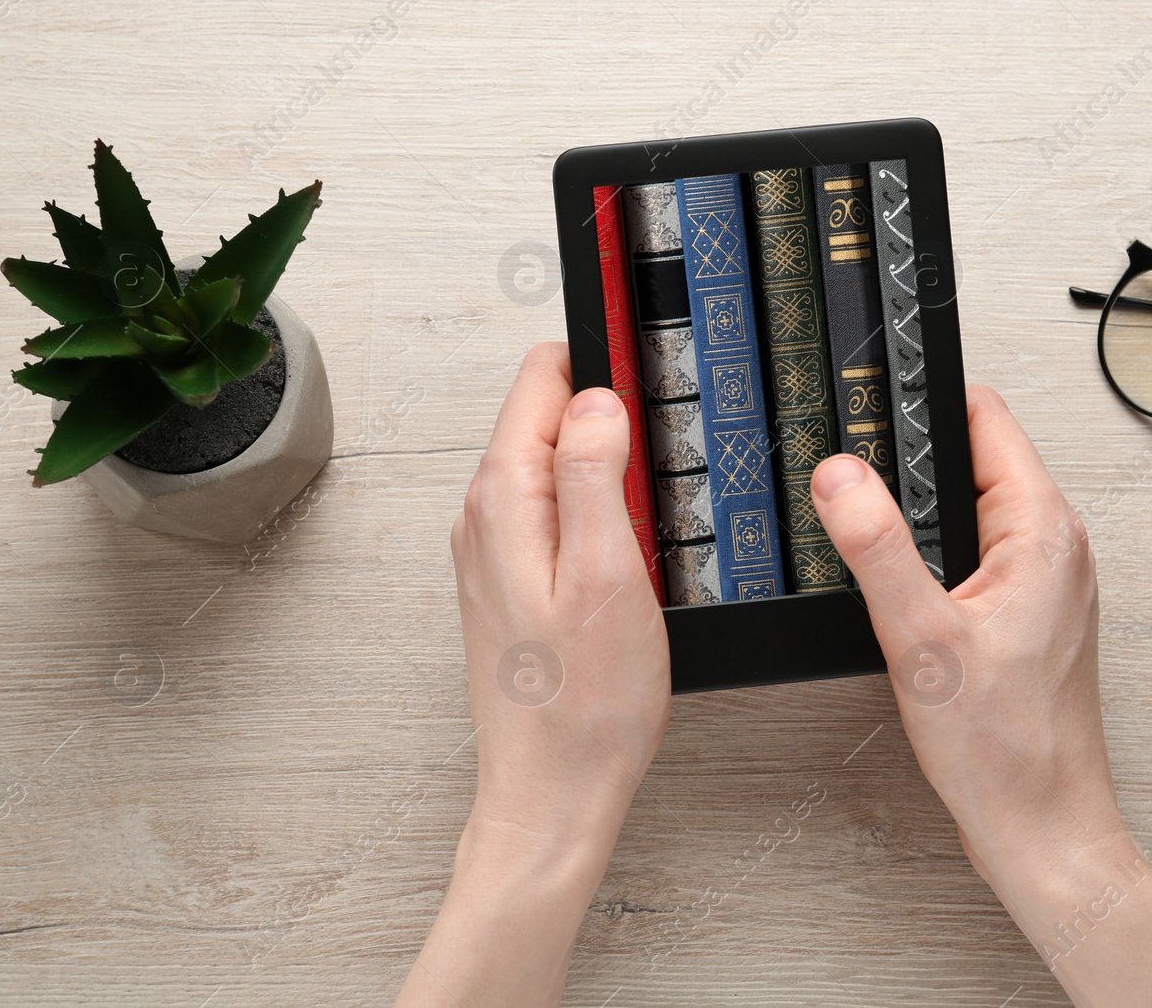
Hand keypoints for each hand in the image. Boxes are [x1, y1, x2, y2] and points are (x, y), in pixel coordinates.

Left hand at [395, 343, 668, 1007]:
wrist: (554, 791)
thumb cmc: (584, 702)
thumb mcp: (609, 572)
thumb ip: (598, 473)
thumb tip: (598, 400)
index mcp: (504, 499)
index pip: (542, 379)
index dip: (600, 360)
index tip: (648, 366)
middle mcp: (487, 517)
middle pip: (549, 418)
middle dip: (609, 418)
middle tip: (664, 459)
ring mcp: (496, 551)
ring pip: (556, 466)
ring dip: (607, 468)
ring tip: (653, 511)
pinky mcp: (514, 582)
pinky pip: (556, 512)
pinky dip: (598, 511)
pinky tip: (630, 551)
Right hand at [811, 386, 1151, 1006]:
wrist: (1040, 828)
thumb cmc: (1006, 749)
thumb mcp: (922, 639)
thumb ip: (876, 547)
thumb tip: (840, 476)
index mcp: (1044, 532)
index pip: (985, 417)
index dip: (924, 399)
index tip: (873, 399)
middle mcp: (1054, 547)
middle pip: (973, 457)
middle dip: (911, 455)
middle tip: (850, 464)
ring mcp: (1042, 581)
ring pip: (970, 508)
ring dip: (919, 509)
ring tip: (865, 521)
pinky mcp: (1025, 614)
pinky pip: (974, 552)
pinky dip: (931, 552)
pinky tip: (896, 583)